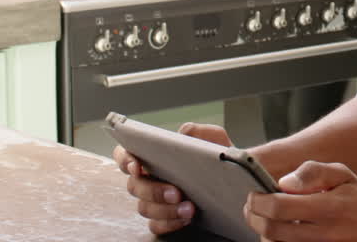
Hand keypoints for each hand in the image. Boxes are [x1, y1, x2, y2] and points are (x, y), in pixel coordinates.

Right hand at [113, 122, 233, 235]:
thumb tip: (184, 132)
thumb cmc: (214, 157)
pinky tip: (185, 218)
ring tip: (189, 208)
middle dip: (154, 190)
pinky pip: (156, 225)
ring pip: (144, 207)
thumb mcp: (213, 138)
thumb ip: (199, 131)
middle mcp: (147, 178)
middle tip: (176, 192)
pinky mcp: (162, 218)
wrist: (231, 179)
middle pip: (134, 186)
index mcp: (150, 156)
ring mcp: (153, 200)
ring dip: (165, 209)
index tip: (137, 166)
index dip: (125, 160)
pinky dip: (169, 223)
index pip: (124, 155)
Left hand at [244, 161, 356, 241]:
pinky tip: (281, 233)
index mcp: (328, 207)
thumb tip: (284, 183)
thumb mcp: (343, 175)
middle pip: (271, 231)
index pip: (279, 207)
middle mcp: (324, 233)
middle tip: (252, 207)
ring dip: (264, 233)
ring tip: (265, 220)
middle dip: (254, 217)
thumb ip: (312, 172)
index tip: (254, 195)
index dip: (258, 201)